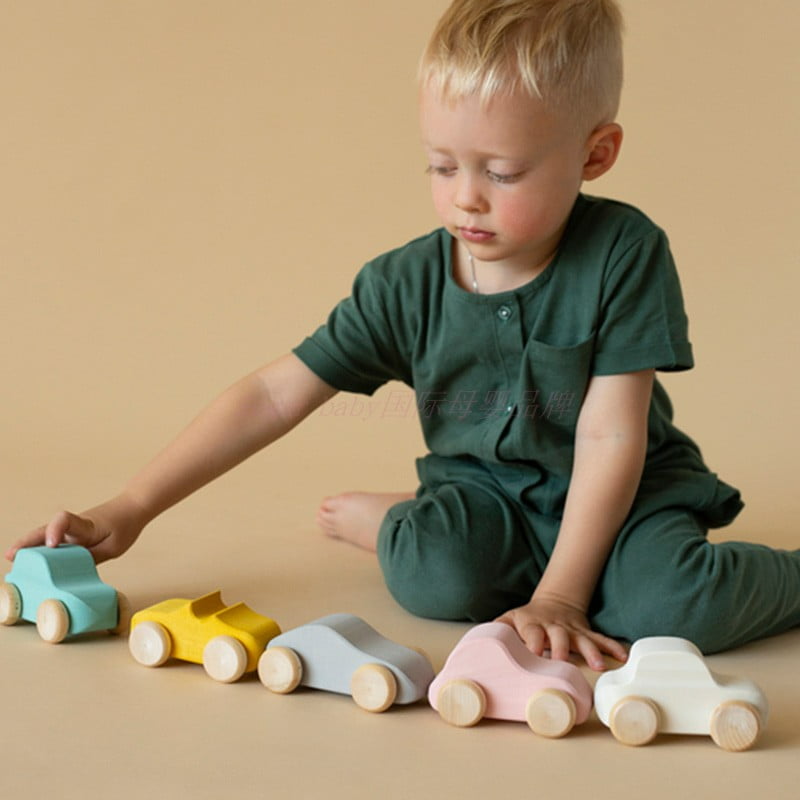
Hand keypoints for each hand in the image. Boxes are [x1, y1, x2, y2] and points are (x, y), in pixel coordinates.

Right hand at [5, 494, 146, 563]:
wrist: (132, 508)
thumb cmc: (124, 526)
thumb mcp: (113, 548)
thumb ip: (92, 558)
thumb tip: (71, 574)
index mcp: (85, 526)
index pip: (65, 520)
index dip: (54, 531)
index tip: (52, 545)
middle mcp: (73, 525)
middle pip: (45, 529)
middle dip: (26, 542)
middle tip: (11, 556)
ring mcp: (70, 529)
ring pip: (45, 535)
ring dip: (29, 545)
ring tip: (14, 560)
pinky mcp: (71, 534)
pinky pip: (52, 540)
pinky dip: (40, 548)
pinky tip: (31, 560)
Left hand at [497, 593, 627, 671]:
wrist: (554, 602)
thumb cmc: (527, 619)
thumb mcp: (509, 620)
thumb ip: (497, 631)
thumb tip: (480, 646)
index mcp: (532, 623)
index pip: (531, 633)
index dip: (532, 643)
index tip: (533, 654)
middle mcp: (553, 626)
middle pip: (558, 636)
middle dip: (561, 649)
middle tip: (562, 662)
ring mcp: (572, 630)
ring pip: (583, 639)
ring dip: (591, 652)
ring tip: (599, 666)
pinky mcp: (585, 633)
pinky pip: (600, 639)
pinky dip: (611, 647)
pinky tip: (622, 657)